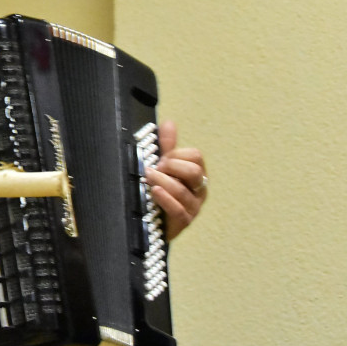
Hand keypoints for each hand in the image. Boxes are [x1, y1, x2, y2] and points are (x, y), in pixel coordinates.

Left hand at [145, 120, 206, 240]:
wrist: (152, 222)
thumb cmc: (160, 192)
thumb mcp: (163, 167)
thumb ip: (167, 147)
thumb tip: (169, 123)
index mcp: (196, 174)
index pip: (196, 157)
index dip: (177, 154)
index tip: (162, 157)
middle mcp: (198, 190)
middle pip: (194, 172)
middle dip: (172, 166)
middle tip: (155, 167)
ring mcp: (193, 207)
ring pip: (182, 190)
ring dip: (162, 180)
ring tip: (147, 177)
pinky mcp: (183, 222)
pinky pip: (178, 209)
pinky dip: (165, 199)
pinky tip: (154, 191)